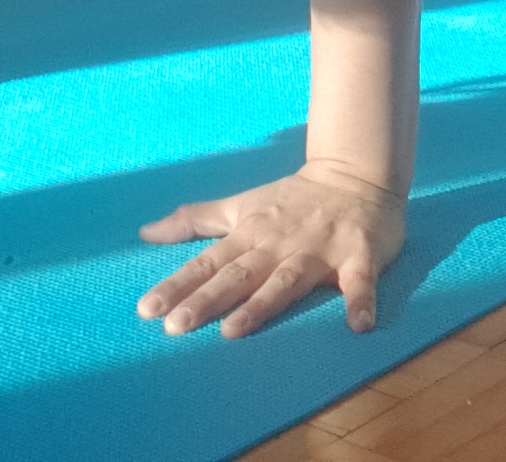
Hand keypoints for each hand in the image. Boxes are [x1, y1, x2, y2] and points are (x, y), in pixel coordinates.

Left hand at [137, 161, 404, 336]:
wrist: (355, 173)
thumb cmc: (291, 198)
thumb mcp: (240, 205)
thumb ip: (195, 220)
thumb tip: (145, 232)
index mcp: (250, 234)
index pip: (207, 263)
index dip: (177, 285)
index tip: (147, 310)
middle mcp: (278, 244)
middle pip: (237, 275)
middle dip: (206, 300)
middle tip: (174, 326)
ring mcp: (318, 250)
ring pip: (286, 280)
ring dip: (261, 306)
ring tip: (232, 331)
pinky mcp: (359, 255)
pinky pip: (359, 281)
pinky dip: (360, 300)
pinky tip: (358, 325)